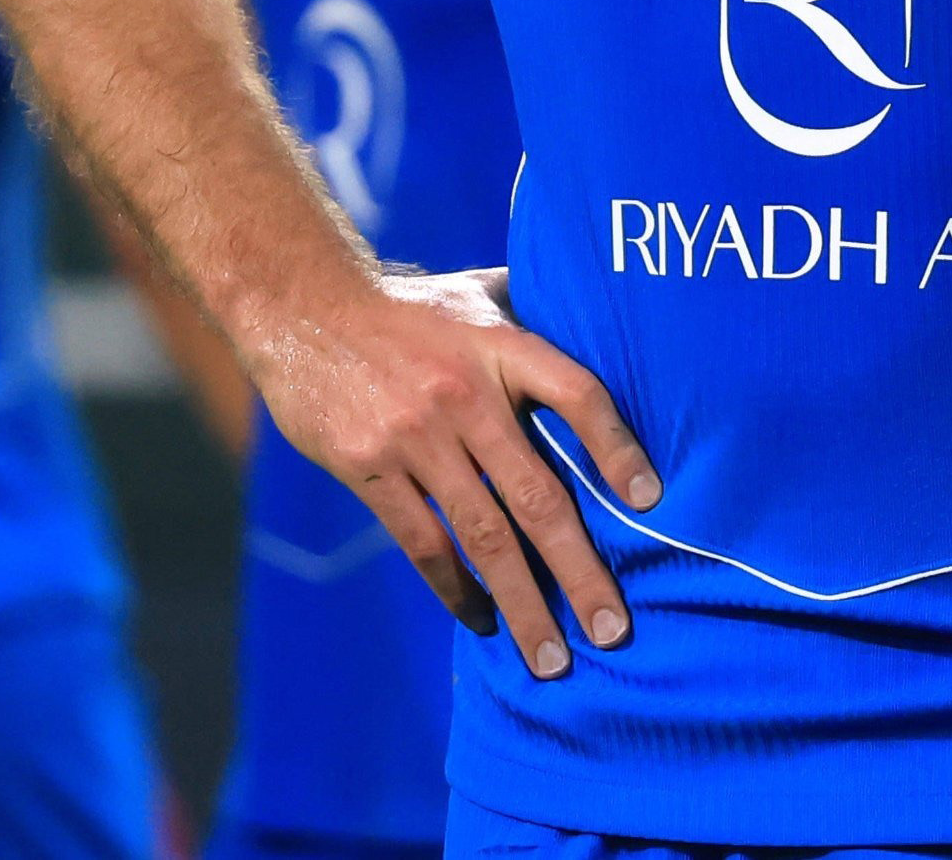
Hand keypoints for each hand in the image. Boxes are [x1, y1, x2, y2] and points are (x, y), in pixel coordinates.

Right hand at [252, 266, 661, 679]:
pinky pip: (422, 542)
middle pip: (536, 494)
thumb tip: (599, 317)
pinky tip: (483, 620)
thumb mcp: (475, 293)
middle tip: (614, 630)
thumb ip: (533, 314)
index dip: (617, 447)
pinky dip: (456, 589)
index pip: (577, 395)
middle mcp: (464, 393)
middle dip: (579, 570)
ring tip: (551, 658)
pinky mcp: (369, 466)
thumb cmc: (408, 306)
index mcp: (501, 345)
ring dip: (522, 602)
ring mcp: (415, 434)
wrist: (301, 304)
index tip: (651, 501)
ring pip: (482, 534)